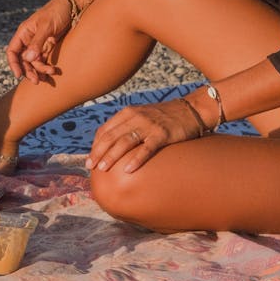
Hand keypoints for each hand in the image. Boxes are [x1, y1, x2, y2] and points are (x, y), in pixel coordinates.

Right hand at [5, 0, 72, 82]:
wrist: (74, 6)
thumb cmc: (57, 11)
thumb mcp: (46, 26)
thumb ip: (37, 42)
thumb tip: (28, 59)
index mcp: (24, 33)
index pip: (12, 51)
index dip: (13, 64)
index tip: (18, 75)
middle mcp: (29, 39)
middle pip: (24, 60)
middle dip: (29, 71)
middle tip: (37, 80)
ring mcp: (39, 44)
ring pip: (35, 62)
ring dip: (40, 70)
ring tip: (51, 73)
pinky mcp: (49, 46)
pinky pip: (44, 60)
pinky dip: (47, 67)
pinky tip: (52, 71)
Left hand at [86, 99, 203, 174]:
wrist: (190, 110)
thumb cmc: (163, 116)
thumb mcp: (141, 115)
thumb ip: (126, 126)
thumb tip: (109, 145)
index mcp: (128, 113)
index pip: (105, 130)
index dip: (96, 145)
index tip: (89, 160)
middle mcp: (136, 117)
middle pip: (111, 136)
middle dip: (99, 152)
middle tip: (90, 167)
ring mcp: (149, 125)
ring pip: (125, 142)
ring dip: (112, 156)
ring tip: (103, 169)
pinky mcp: (162, 134)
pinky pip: (146, 148)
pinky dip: (136, 159)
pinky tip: (128, 170)